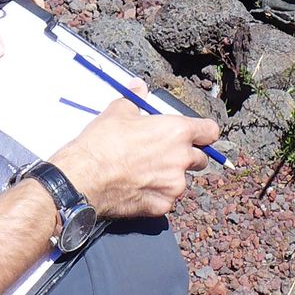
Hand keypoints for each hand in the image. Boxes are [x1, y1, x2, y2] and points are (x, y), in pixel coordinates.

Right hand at [55, 102, 214, 218]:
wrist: (84, 177)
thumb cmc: (102, 144)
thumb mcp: (118, 111)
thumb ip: (136, 99)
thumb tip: (139, 87)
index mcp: (177, 132)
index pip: (210, 131)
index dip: (203, 132)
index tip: (198, 134)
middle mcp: (181, 159)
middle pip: (200, 159)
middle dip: (187, 156)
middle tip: (164, 154)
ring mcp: (173, 186)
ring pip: (181, 181)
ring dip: (170, 177)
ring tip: (145, 172)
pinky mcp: (161, 207)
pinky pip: (166, 199)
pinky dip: (156, 195)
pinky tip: (138, 188)